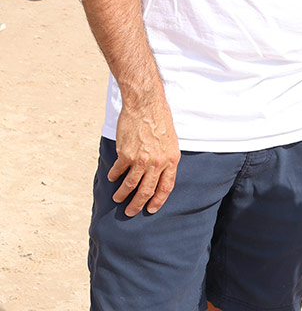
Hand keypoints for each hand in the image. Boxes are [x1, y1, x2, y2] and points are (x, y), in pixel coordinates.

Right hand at [108, 96, 179, 215]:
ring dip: (122, 195)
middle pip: (146, 191)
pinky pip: (118, 171)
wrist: (146, 105)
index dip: (158, 200)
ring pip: (130, 185)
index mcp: (171, 160)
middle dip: (137, 204)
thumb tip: (159, 174)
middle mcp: (157, 162)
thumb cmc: (160, 120)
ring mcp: (141, 159)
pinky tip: (112, 178)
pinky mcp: (125, 154)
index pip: (166, 187)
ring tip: (118, 198)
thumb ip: (166, 159)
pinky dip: (114, 176)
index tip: (151, 209)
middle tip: (130, 212)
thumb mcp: (171, 141)